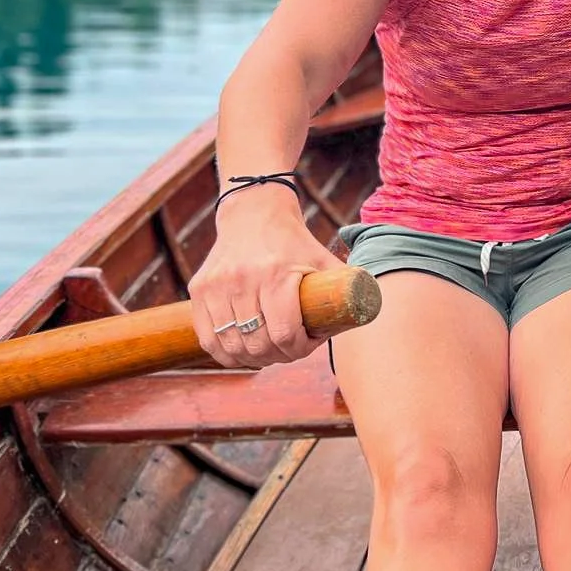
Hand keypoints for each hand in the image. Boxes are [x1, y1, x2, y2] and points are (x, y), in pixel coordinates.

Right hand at [187, 191, 344, 367]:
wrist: (254, 211)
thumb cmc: (296, 241)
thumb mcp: (324, 258)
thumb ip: (349, 284)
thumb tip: (371, 311)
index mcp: (276, 274)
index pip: (284, 334)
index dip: (298, 350)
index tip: (307, 345)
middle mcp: (242, 279)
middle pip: (259, 344)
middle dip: (278, 357)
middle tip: (289, 352)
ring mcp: (217, 285)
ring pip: (232, 346)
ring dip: (252, 358)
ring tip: (268, 353)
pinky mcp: (199, 288)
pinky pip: (209, 338)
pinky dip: (225, 354)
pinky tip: (242, 352)